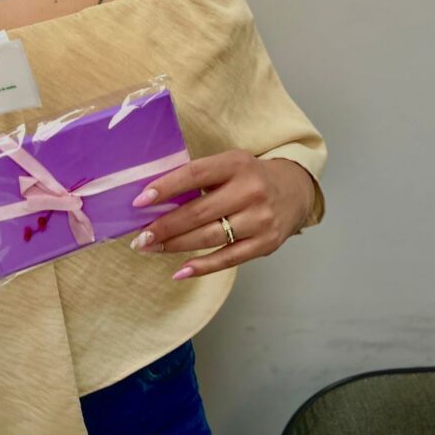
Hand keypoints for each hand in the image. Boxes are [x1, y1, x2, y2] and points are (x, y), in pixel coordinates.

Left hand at [128, 150, 315, 279]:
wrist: (295, 190)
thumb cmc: (249, 177)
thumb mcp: (229, 165)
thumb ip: (200, 178)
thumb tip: (154, 199)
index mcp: (236, 164)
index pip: (195, 174)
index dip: (166, 187)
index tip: (139, 201)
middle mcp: (251, 190)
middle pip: (199, 211)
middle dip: (164, 225)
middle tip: (140, 236)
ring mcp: (260, 219)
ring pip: (209, 236)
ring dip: (175, 245)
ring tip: (150, 248)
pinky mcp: (266, 244)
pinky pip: (228, 258)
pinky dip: (202, 267)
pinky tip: (180, 271)